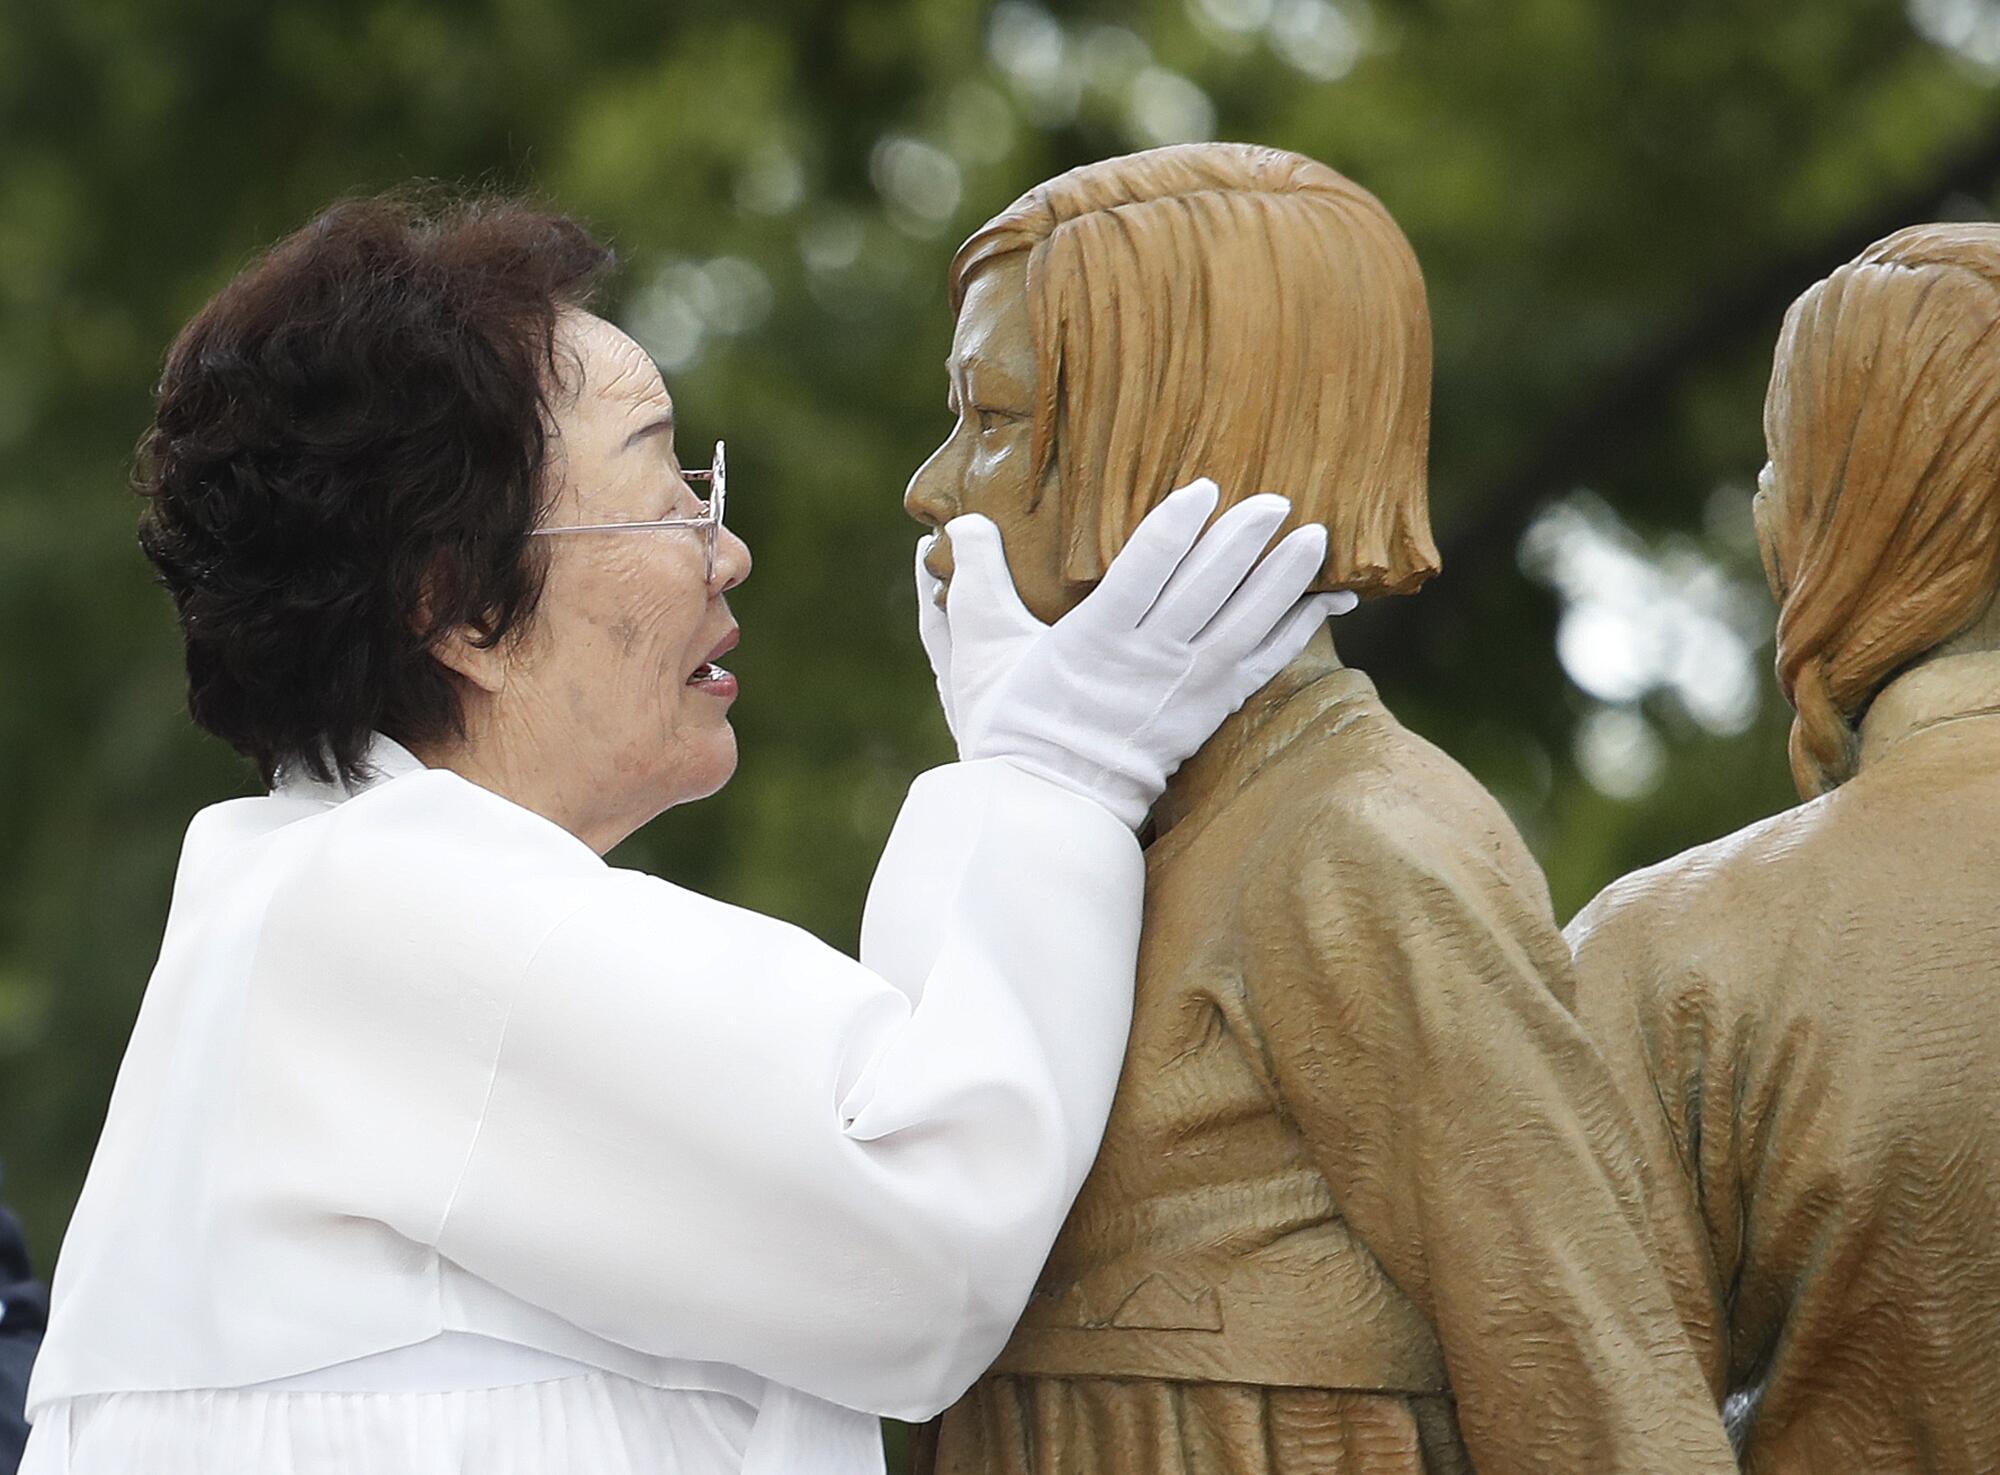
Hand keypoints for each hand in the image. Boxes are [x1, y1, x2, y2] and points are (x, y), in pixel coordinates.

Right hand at [917, 479, 1355, 827]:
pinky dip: (1297, 629)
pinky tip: (1328, 600)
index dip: (1175, 530)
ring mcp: (1186, 689)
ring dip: (1282, 580)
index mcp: (1092, 642)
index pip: (1142, 575)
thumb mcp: (978, 651)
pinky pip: (1263, 663)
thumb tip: (959, 523)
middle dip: (1242, 543)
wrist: (1046, 805)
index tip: (1202, 491)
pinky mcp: (1208, 709)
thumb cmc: (1007, 725)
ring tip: (1315, 536)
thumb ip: (974, 582)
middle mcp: (1149, 662)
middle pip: (1206, 592)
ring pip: (1245, 624)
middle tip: (1274, 499)